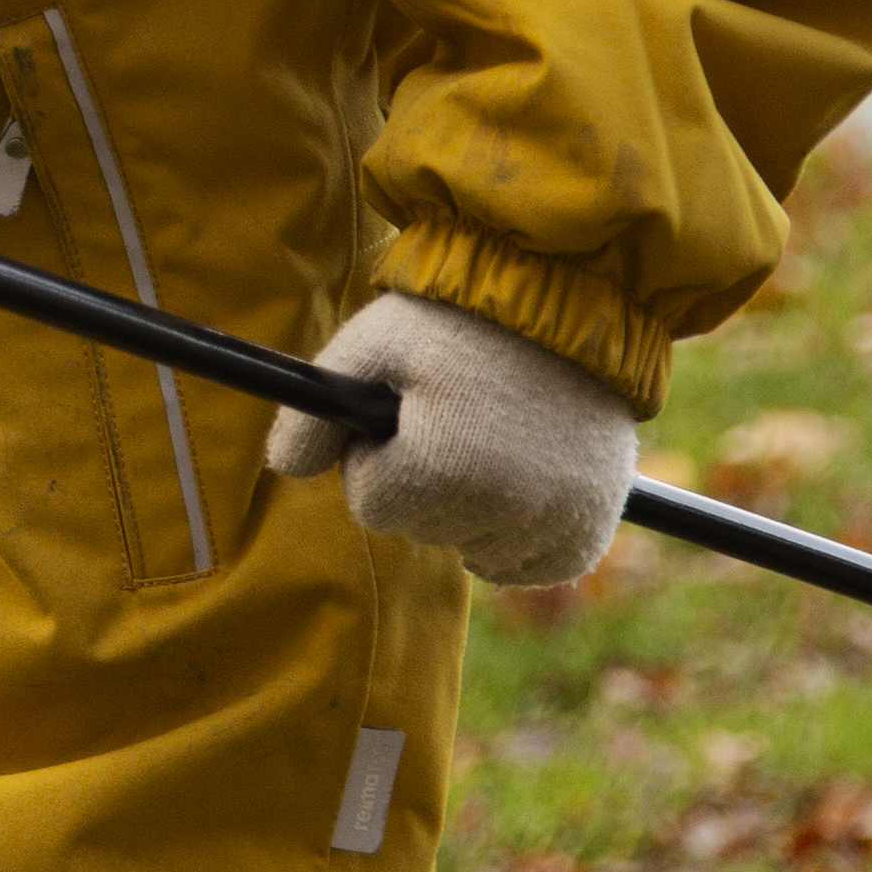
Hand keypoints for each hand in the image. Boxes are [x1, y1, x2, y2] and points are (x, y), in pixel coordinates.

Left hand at [260, 291, 637, 585]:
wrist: (568, 304)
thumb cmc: (457, 319)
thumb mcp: (370, 344)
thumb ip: (316, 412)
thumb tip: (282, 469)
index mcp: (442, 468)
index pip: (370, 505)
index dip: (376, 456)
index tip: (403, 413)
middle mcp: (504, 508)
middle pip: (420, 530)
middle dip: (419, 481)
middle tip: (450, 418)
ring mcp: (555, 523)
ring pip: (471, 549)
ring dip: (467, 509)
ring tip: (488, 438)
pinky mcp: (589, 529)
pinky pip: (533, 567)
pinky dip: (518, 539)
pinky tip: (516, 487)